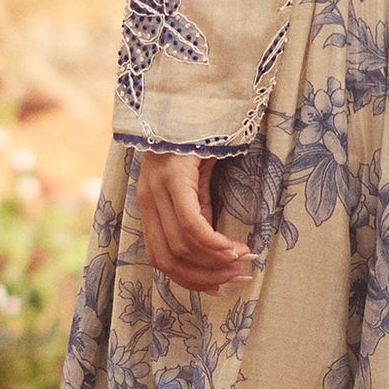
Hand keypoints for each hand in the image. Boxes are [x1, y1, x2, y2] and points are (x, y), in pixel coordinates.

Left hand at [135, 150, 252, 294]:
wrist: (194, 103)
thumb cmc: (198, 143)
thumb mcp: (196, 187)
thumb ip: (198, 216)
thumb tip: (213, 251)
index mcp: (149, 207)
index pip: (159, 259)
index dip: (189, 279)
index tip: (218, 285)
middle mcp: (148, 201)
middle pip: (169, 259)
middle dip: (204, 276)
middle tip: (234, 277)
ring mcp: (157, 190)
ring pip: (181, 245)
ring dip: (214, 261)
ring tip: (240, 261)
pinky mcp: (172, 179)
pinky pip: (191, 225)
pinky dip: (214, 244)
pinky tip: (233, 246)